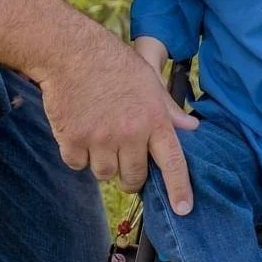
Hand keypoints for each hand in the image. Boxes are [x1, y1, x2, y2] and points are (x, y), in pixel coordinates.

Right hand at [38, 22, 198, 211]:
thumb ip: (169, 110)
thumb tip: (191, 128)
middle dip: (130, 173)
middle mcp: (130, 133)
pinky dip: (77, 154)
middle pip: (134, 177)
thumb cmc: (113, 63)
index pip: (173, 162)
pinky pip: (78, 165)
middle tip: (123, 153)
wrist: (71, 52)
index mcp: (154, 119)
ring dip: (102, 162)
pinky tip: (79, 129)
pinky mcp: (74, 140)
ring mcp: (101, 139)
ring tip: (98, 133)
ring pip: (104, 174)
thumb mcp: (149, 80)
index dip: (179, 189)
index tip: (184, 209)